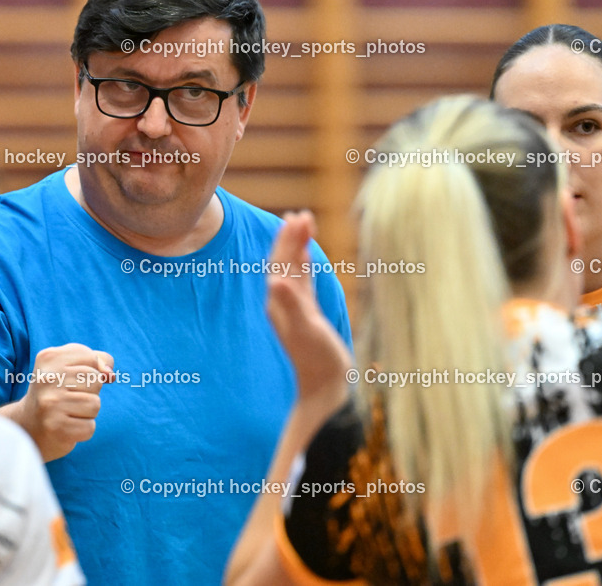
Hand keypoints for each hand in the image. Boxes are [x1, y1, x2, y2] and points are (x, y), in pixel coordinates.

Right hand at [17, 343, 114, 460]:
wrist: (27, 428)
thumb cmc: (56, 394)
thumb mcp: (71, 368)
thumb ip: (96, 362)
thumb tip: (110, 374)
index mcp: (49, 358)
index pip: (91, 357)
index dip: (91, 371)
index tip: (72, 380)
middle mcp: (47, 378)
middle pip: (96, 380)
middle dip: (90, 392)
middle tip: (68, 398)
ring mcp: (50, 403)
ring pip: (95, 404)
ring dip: (87, 412)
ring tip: (67, 412)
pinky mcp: (56, 427)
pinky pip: (90, 427)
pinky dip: (82, 430)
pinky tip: (66, 427)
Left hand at [266, 212, 351, 399]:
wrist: (325, 386)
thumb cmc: (317, 360)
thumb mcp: (306, 330)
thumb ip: (291, 305)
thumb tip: (276, 281)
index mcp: (278, 302)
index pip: (279, 263)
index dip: (287, 240)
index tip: (295, 217)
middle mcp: (282, 302)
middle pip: (283, 262)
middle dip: (290, 238)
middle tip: (300, 214)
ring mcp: (294, 307)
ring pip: (293, 269)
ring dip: (297, 246)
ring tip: (303, 223)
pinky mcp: (307, 314)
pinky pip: (302, 282)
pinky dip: (303, 265)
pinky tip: (305, 255)